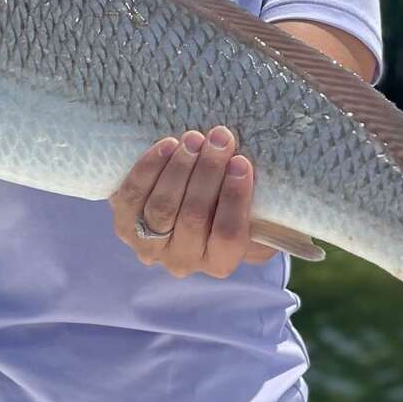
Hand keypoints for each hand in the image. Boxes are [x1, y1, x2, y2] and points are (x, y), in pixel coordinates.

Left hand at [109, 125, 277, 278]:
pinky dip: (149, 169)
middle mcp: (183, 261)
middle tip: (220, 138)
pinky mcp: (125, 225)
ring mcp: (150, 246)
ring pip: (162, 207)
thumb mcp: (255, 211)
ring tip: (195, 139)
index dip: (235, 198)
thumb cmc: (228, 206)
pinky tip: (168, 145)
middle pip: (194, 217)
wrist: (186, 206)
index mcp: (221, 262)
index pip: (229, 235)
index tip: (242, 162)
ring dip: (180, 168)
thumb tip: (277, 175)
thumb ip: (263, 203)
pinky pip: (132, 198)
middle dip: (208, 172)